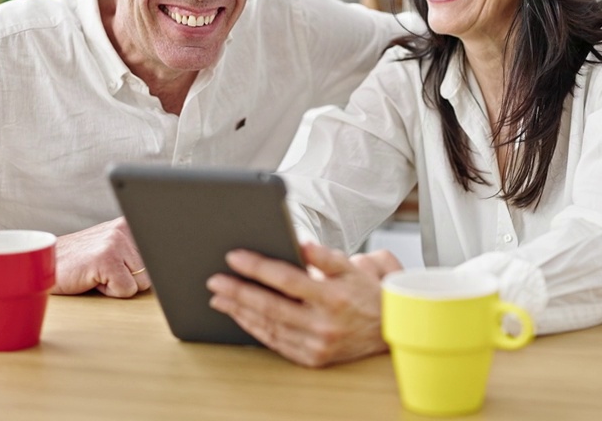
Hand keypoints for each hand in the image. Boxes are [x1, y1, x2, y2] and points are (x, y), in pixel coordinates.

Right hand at [52, 217, 151, 296]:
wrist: (44, 264)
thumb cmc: (79, 260)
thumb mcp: (110, 247)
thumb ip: (135, 251)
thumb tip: (168, 265)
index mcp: (128, 224)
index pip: (159, 254)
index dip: (142, 269)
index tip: (128, 267)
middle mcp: (124, 229)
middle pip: (150, 272)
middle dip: (128, 278)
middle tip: (103, 270)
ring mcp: (115, 243)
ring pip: (140, 282)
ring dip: (118, 284)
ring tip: (98, 273)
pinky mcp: (107, 259)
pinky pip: (126, 289)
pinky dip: (109, 291)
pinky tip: (92, 278)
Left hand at [207, 242, 396, 367]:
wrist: (387, 329)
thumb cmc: (365, 292)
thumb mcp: (352, 267)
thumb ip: (325, 256)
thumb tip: (301, 243)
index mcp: (333, 297)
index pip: (287, 279)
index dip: (258, 267)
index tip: (234, 257)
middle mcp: (324, 324)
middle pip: (271, 306)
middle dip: (238, 292)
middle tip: (214, 280)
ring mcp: (317, 345)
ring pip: (270, 327)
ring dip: (240, 312)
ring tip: (219, 297)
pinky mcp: (312, 359)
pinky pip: (276, 343)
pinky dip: (255, 329)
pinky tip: (240, 316)